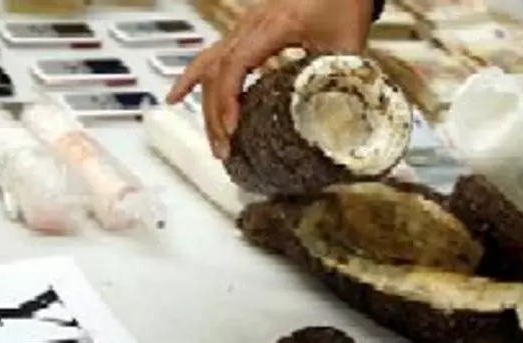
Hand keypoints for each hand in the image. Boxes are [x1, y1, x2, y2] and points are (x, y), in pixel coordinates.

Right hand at [166, 0, 373, 158]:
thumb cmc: (341, 2)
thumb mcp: (346, 43)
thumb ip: (340, 78)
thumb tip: (339, 117)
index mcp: (273, 26)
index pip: (236, 64)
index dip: (229, 99)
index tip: (232, 129)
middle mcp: (250, 26)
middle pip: (217, 71)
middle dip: (216, 115)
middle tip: (224, 149)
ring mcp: (244, 30)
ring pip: (210, 68)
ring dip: (207, 106)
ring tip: (213, 140)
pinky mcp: (245, 36)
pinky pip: (211, 57)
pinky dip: (192, 79)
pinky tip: (176, 98)